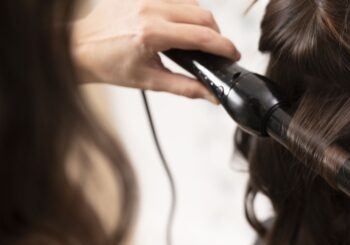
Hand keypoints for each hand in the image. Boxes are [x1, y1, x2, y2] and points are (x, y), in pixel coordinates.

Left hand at [72, 0, 239, 100]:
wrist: (79, 48)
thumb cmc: (110, 65)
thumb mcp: (151, 81)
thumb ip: (187, 88)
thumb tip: (212, 95)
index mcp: (152, 34)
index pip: (202, 36)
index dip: (224, 46)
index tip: (234, 54)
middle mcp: (150, 10)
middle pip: (203, 15)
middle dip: (216, 34)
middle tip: (216, 50)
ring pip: (192, 2)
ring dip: (201, 20)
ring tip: (198, 38)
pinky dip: (185, 10)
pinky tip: (181, 25)